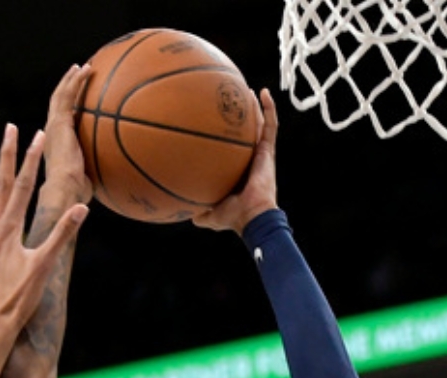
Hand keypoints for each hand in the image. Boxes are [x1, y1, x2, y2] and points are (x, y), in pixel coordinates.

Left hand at [0, 125, 88, 338]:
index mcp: (10, 228)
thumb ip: (62, 236)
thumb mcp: (45, 266)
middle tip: (9, 128)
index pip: (24, 185)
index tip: (38, 134)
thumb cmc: (21, 297)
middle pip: (1, 184)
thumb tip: (80, 210)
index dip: (33, 159)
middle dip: (7, 154)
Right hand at [43, 64, 96, 208]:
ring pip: (61, 95)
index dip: (70, 107)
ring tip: (81, 67)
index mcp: (59, 143)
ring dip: (71, 79)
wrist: (65, 189)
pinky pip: (68, 95)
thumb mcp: (93, 176)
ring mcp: (54, 125)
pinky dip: (76, 80)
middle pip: (59, 103)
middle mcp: (53, 131)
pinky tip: (87, 69)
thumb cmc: (78, 191)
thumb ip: (102, 168)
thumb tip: (122, 171)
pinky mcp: (59, 121)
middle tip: (78, 75)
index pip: (63, 119)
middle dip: (68, 87)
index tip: (80, 98)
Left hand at [192, 88, 280, 234]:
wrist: (250, 216)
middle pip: (244, 133)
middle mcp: (248, 159)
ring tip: (249, 91)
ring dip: (256, 108)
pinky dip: (269, 108)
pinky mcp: (268, 151)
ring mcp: (260, 154)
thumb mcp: (206, 214)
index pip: (230, 149)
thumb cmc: (231, 217)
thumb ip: (193, 210)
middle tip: (231, 100)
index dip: (224, 137)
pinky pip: (271, 125)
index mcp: (235, 170)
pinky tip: (264, 93)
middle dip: (240, 117)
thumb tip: (175, 208)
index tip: (212, 123)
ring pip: (259, 125)